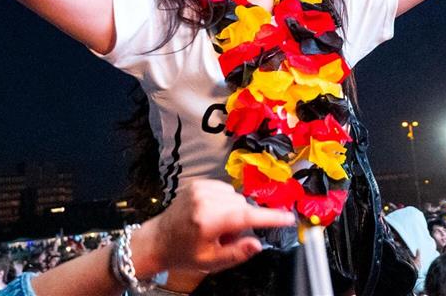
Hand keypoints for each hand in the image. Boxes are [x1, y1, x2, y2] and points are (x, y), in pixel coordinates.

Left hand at [140, 179, 294, 275]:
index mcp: (208, 221)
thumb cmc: (184, 253)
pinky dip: (225, 201)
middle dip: (242, 220)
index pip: (246, 216)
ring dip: (234, 209)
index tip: (288, 217)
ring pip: (236, 196)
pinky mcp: (198, 183)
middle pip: (242, 205)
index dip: (270, 217)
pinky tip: (212, 213)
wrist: (158, 240)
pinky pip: (225, 189)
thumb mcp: (211, 262)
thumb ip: (237, 253)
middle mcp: (205, 200)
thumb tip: (257, 244)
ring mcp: (200, 189)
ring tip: (218, 225)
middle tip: (227, 237)